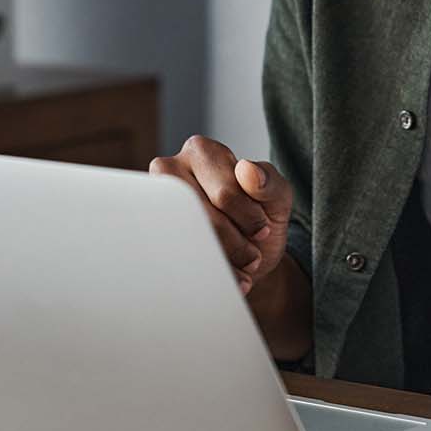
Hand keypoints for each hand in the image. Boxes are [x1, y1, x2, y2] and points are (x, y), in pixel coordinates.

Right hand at [148, 135, 292, 295]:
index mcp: (201, 151)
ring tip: (240, 266)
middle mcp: (169, 170)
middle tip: (252, 255)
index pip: (225, 192)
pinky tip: (226, 279)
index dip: (249, 218)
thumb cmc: (259, 219)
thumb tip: (247, 170)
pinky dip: (207, 275)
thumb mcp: (277, 199)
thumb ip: (270, 182)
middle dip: (236, 243)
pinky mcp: (153, 236)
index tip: (262, 229)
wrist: (248, 259)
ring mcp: (156, 204)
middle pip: (204, 216)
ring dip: (222, 261)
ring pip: (188, 239)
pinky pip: (176, 258)